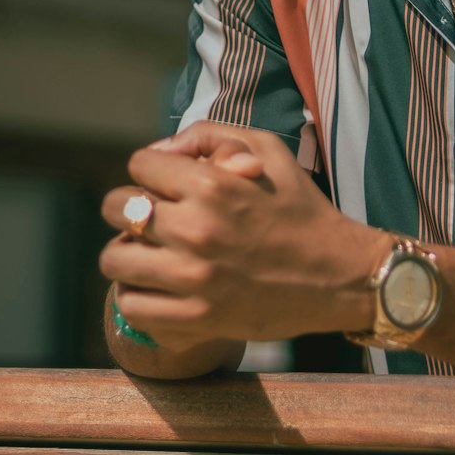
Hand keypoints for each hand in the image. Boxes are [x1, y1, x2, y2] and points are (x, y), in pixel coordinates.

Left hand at [101, 124, 384, 351]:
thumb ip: (211, 135)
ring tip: (151, 256)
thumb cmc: (303, 210)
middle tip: (153, 221)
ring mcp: (193, 277)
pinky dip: (138, 296)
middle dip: (131, 209)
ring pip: (114, 258)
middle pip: (117, 208)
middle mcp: (196, 229)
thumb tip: (162, 149)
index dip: (151, 171)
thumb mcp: (269, 151)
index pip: (140, 165)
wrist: (340, 276)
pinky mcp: (195, 319)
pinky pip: (132, 305)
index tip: (166, 186)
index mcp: (213, 185)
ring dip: (128, 254)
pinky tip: (159, 288)